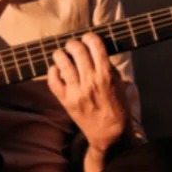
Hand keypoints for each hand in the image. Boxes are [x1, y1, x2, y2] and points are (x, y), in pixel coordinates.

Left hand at [47, 32, 128, 153]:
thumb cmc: (116, 107)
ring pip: (62, 62)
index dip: (89, 37)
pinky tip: (57, 70)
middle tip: (72, 46)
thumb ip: (107, 66)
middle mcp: (91, 81)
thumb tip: (94, 50)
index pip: (95, 45)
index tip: (87, 38)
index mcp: (106, 75)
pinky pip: (53, 80)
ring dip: (61, 54)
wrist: (109, 133)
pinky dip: (53, 71)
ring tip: (62, 55)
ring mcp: (77, 91)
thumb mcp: (118, 83)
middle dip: (73, 44)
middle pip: (77, 50)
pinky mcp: (66, 101)